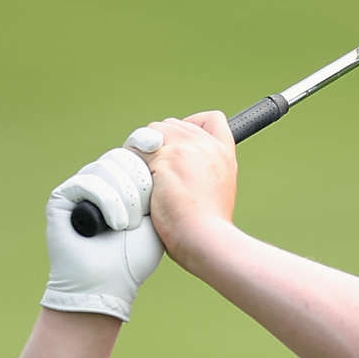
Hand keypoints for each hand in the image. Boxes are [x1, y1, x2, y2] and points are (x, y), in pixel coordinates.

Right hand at [42, 147, 163, 320]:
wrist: (106, 285)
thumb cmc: (133, 258)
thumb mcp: (156, 218)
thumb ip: (158, 187)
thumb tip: (162, 148)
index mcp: (122, 185)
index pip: (135, 154)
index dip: (146, 153)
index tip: (161, 149)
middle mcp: (100, 183)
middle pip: (122, 156)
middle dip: (139, 183)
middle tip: (142, 216)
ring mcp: (80, 189)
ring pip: (107, 166)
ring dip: (125, 197)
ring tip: (127, 225)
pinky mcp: (62, 197)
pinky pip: (88, 181)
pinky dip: (107, 201)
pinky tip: (115, 225)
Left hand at [126, 111, 237, 262]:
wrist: (206, 239)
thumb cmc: (208, 226)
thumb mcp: (217, 191)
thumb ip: (203, 171)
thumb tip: (175, 168)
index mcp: (224, 154)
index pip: (213, 119)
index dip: (192, 124)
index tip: (180, 143)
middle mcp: (208, 145)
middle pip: (172, 124)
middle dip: (159, 142)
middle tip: (155, 171)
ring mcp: (188, 149)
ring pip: (152, 131)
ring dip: (143, 151)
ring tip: (148, 179)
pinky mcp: (167, 158)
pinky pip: (138, 149)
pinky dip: (134, 165)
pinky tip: (141, 184)